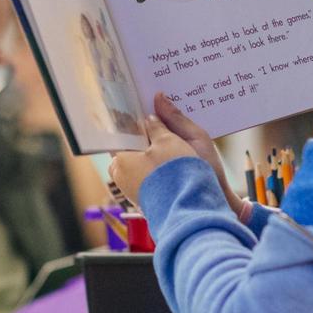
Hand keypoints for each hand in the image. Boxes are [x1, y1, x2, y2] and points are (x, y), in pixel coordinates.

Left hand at [107, 94, 244, 216]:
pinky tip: (174, 160)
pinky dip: (158, 165)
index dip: (135, 117)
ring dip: (154, 149)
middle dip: (146, 134)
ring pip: (141, 160)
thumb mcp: (171, 140)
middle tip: (162, 122)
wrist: (192, 212)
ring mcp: (131, 189)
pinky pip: (148, 174)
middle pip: (132, 145)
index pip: (123, 130)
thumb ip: (161, 121)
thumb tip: (156, 101)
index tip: (146, 107)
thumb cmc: (178, 174)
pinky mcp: (144, 198)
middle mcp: (120, 174)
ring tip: (172, 140)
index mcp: (120, 157)